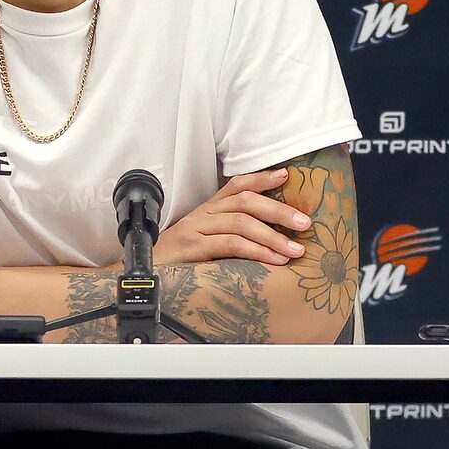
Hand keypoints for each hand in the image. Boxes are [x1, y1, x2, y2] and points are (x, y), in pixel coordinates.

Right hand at [155, 169, 308, 267]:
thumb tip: (270, 240)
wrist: (143, 273)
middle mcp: (203, 214)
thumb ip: (230, 236)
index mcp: (207, 210)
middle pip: (245, 202)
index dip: (261, 178)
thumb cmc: (178, 260)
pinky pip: (230, 245)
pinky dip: (256, 251)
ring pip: (241, 223)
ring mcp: (196, 229)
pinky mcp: (193, 248)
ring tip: (295, 250)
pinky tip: (273, 259)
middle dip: (278, 211)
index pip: (236, 185)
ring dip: (273, 236)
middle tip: (305, 223)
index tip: (286, 175)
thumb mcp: (205, 242)